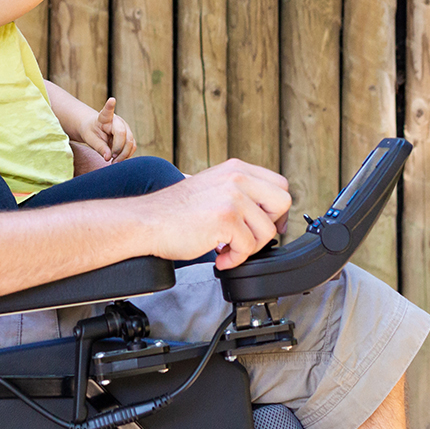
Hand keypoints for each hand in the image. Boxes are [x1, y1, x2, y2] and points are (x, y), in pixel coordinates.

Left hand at [75, 97, 135, 162]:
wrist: (96, 130)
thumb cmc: (91, 132)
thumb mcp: (90, 139)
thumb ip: (99, 147)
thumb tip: (108, 157)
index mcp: (104, 118)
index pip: (107, 111)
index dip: (110, 106)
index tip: (111, 100)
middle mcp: (118, 120)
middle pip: (123, 134)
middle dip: (118, 149)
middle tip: (110, 159)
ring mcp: (126, 128)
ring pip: (131, 142)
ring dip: (123, 155)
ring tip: (113, 162)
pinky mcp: (130, 136)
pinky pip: (133, 147)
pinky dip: (127, 155)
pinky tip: (118, 159)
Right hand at [138, 160, 290, 269]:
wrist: (146, 222)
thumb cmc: (175, 212)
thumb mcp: (213, 187)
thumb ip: (239, 192)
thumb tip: (267, 213)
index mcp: (236, 169)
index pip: (279, 184)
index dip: (277, 209)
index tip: (267, 224)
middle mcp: (237, 177)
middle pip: (283, 202)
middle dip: (270, 226)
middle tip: (249, 238)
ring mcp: (232, 196)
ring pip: (267, 231)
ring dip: (248, 247)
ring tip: (226, 248)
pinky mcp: (226, 218)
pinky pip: (248, 247)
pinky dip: (235, 259)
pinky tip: (218, 256)